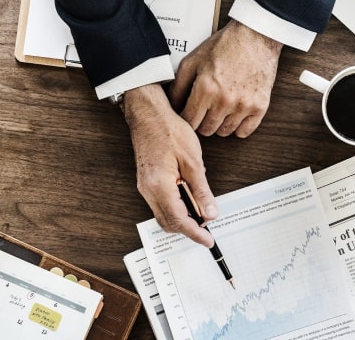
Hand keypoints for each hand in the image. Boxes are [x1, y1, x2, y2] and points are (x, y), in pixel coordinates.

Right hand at [123, 83, 217, 246]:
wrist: (149, 115)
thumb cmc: (169, 131)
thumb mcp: (193, 161)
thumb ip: (201, 190)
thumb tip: (210, 213)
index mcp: (159, 186)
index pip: (178, 220)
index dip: (195, 233)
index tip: (208, 240)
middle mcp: (148, 190)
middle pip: (168, 222)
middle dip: (188, 229)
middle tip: (208, 228)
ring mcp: (145, 187)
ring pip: (164, 215)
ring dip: (182, 218)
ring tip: (201, 211)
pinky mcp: (147, 182)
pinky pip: (161, 204)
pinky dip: (176, 207)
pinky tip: (190, 198)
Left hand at [169, 20, 282, 137]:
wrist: (256, 36)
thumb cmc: (225, 45)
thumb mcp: (194, 60)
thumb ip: (179, 85)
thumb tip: (172, 105)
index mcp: (206, 88)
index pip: (189, 121)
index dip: (186, 119)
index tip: (188, 114)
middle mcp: (224, 100)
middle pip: (206, 130)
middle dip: (201, 122)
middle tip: (204, 110)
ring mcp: (244, 105)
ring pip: (224, 132)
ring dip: (219, 124)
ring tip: (220, 110)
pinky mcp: (260, 107)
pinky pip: (244, 132)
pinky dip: (238, 127)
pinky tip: (234, 114)